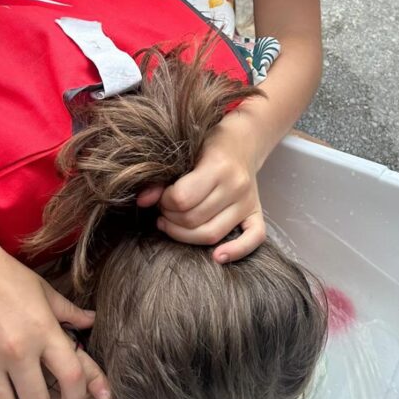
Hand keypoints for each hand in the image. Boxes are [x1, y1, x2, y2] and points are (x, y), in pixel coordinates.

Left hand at [144, 121, 265, 261]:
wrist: (242, 141)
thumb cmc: (209, 144)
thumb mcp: (185, 152)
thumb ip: (162, 177)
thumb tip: (142, 202)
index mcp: (218, 166)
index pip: (183, 198)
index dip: (165, 201)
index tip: (161, 196)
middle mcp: (236, 186)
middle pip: (194, 219)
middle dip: (171, 218)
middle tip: (164, 209)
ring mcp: (248, 202)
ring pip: (212, 233)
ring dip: (185, 235)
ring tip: (173, 224)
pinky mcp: (256, 213)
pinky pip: (254, 239)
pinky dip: (236, 251)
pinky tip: (217, 257)